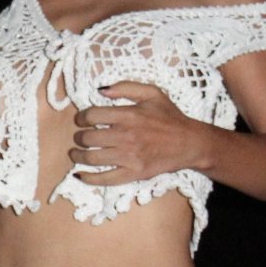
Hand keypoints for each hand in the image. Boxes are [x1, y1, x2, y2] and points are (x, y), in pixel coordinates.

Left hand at [69, 81, 211, 184]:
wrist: (189, 142)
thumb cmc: (170, 117)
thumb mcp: (152, 93)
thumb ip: (125, 87)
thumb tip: (100, 90)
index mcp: (129, 115)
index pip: (92, 115)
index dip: (82, 117)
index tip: (82, 120)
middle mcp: (126, 136)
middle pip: (88, 138)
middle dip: (79, 138)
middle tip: (79, 138)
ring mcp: (129, 157)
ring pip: (92, 158)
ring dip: (78, 156)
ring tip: (75, 154)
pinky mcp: (133, 173)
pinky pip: (105, 179)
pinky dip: (88, 178)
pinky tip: (79, 175)